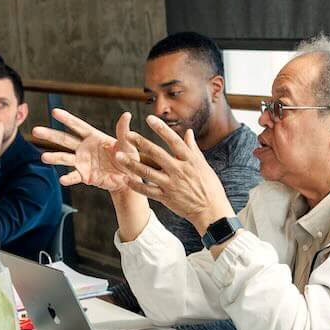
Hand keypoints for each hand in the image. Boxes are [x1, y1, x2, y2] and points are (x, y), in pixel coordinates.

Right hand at [32, 109, 138, 192]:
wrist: (128, 178)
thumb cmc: (128, 157)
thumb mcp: (127, 143)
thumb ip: (123, 131)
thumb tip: (127, 115)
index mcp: (93, 137)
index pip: (78, 126)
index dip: (67, 119)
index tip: (54, 111)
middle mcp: (84, 148)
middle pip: (64, 139)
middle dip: (50, 134)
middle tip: (35, 130)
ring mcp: (82, 162)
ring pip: (65, 157)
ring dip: (54, 157)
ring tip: (43, 157)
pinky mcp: (85, 175)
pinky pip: (74, 176)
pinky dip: (68, 178)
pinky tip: (62, 179)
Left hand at [116, 115, 234, 234]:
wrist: (211, 210)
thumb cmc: (209, 186)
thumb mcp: (203, 165)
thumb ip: (192, 148)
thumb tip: (189, 132)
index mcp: (190, 160)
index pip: (174, 141)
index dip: (161, 129)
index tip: (149, 118)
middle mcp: (179, 170)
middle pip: (157, 154)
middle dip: (141, 143)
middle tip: (127, 134)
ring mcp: (171, 184)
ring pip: (147, 172)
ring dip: (131, 164)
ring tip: (118, 156)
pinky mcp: (166, 198)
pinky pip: (147, 190)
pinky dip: (135, 185)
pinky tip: (125, 178)